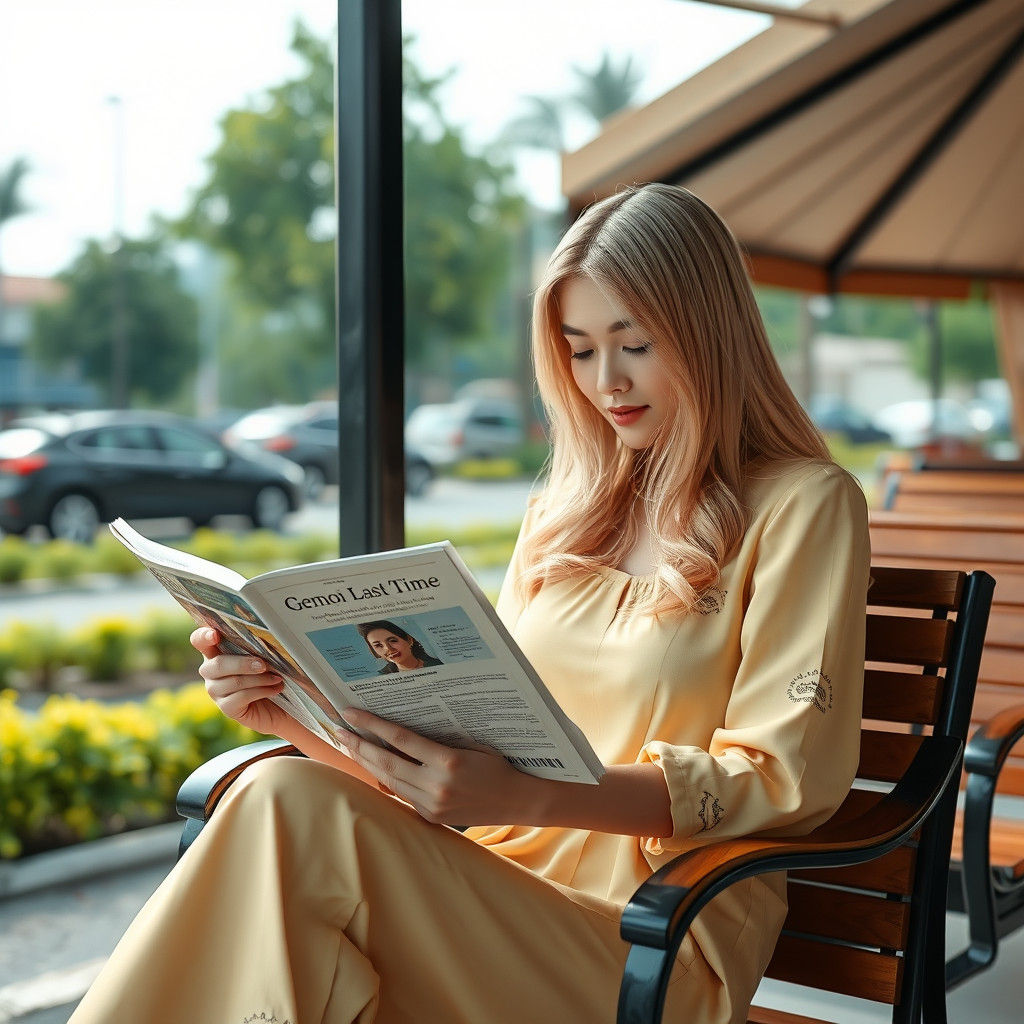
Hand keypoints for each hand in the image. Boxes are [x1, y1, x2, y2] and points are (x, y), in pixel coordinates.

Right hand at [192, 627, 290, 735]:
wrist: (280, 704)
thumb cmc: (271, 672)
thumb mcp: (264, 656)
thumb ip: (257, 647)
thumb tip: (269, 638)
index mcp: (216, 651)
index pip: (199, 641)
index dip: (203, 636)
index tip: (215, 635)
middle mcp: (210, 671)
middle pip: (217, 665)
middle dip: (243, 663)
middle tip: (264, 665)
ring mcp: (216, 691)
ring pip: (233, 682)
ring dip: (259, 679)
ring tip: (277, 678)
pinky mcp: (227, 708)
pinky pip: (241, 697)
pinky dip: (261, 691)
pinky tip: (276, 689)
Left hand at [336, 709, 537, 825]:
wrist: (517, 800)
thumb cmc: (497, 765)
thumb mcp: (470, 745)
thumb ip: (437, 742)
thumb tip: (401, 732)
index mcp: (447, 761)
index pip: (400, 739)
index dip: (372, 724)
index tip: (351, 712)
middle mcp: (436, 784)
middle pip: (386, 762)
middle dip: (359, 745)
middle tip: (339, 730)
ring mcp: (431, 804)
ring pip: (389, 780)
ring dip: (367, 762)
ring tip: (350, 746)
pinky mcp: (431, 816)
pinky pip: (402, 795)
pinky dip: (386, 779)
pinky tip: (374, 767)